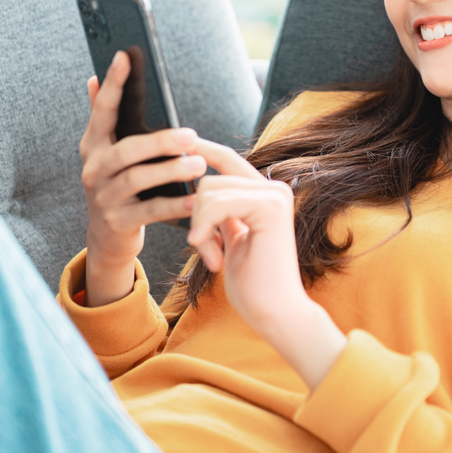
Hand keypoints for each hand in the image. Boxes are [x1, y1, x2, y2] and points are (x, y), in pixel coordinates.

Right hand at [79, 51, 207, 306]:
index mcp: (94, 145)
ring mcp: (104, 197)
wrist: (108, 238)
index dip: (113, 83)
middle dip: (159, 141)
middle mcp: (94, 168)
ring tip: (199, 164)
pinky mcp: (118, 222)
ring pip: (138, 179)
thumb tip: (92, 78)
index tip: (125, 56)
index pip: (102, 110)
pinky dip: (175, 205)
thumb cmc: (118, 185)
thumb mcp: (108, 152)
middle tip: (191, 135)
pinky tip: (197, 198)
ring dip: (170, 170)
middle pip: (126, 150)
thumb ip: (102, 117)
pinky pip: (150, 210)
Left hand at [186, 141, 347, 388]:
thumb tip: (198, 185)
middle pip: (209, 179)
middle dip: (196, 215)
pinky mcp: (271, 207)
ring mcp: (275, 195)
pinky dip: (205, 230)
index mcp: (264, 194)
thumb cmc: (252, 283)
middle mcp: (274, 189)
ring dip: (200, 227)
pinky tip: (213, 257)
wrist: (274, 312)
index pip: (226, 160)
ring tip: (213, 256)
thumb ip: (220, 210)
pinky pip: (218, 204)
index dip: (201, 150)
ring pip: (209, 190)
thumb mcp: (229, 238)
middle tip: (205, 248)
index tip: (176, 141)